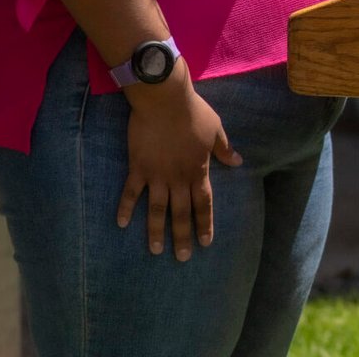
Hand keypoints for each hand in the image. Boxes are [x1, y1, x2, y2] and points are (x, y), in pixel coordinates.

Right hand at [116, 66, 242, 260]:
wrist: (165, 100)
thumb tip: (238, 163)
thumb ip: (224, 149)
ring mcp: (156, 175)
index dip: (205, 223)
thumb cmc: (193, 113)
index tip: (206, 242)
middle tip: (182, 257)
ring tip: (155, 250)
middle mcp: (178, 178)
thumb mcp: (216, 129)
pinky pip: (130, 192)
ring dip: (156, 231)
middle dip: (182, 236)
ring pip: (156, 210)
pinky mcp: (137, 167)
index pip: (204, 203)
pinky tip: (120, 224)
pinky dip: (125, 208)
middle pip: (180, 212)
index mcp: (198, 170)